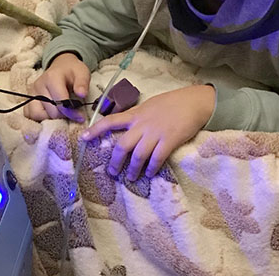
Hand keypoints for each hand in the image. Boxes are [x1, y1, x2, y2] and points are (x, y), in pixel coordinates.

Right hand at [24, 52, 89, 121]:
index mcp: (51, 78)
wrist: (61, 66)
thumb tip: (82, 94)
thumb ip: (82, 83)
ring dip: (50, 119)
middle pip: (49, 111)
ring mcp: (31, 93)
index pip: (59, 102)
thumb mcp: (82, 73)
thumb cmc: (72, 71)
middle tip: (72, 115)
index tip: (80, 116)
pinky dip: (40, 119)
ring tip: (61, 115)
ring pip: (36, 115)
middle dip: (63, 116)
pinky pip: (30, 115)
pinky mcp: (27, 99)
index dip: (71, 112)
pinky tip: (51, 115)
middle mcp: (38, 86)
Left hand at [81, 84, 214, 179]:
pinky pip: (157, 158)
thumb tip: (127, 125)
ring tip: (131, 178)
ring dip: (133, 169)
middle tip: (112, 172)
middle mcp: (142, 124)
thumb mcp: (149, 105)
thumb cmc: (172, 102)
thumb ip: (137, 116)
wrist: (194, 101)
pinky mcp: (170, 140)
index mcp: (135, 114)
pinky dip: (152, 168)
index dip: (96, 130)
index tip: (83, 138)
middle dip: (115, 161)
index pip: (110, 121)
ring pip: (138, 155)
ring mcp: (156, 133)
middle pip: (123, 145)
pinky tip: (150, 174)